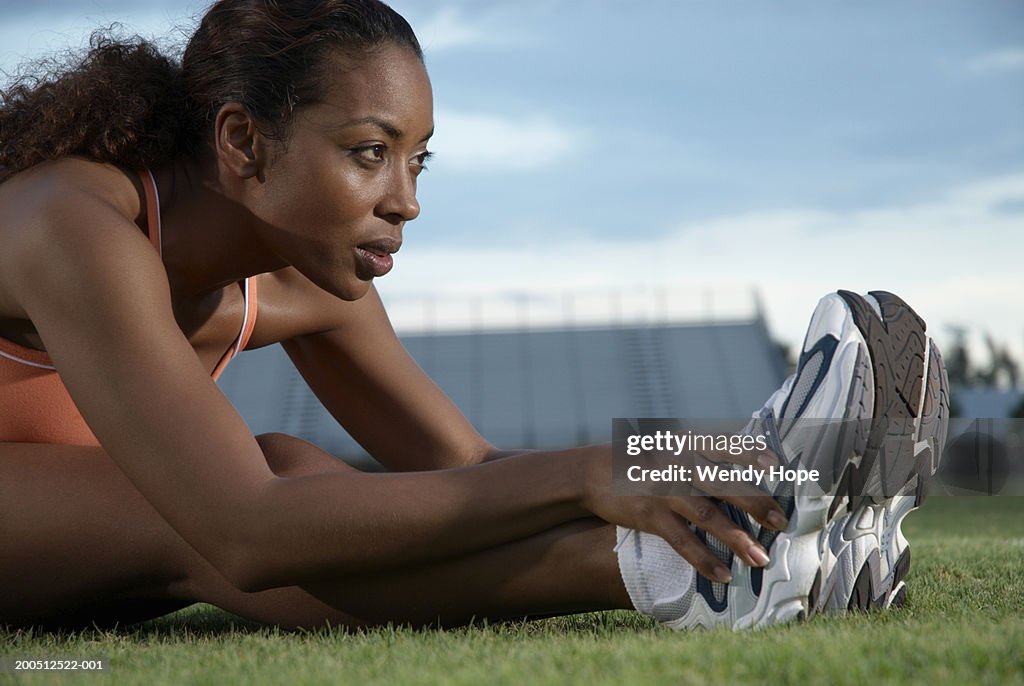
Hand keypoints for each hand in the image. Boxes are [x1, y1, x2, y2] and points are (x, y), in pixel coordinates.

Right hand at [580, 444, 787, 582]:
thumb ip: (702, 457)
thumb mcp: (670, 447)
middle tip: (780, 522)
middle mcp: (677, 464)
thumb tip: (745, 474)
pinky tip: (722, 574)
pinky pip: (682, 541)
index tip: (776, 466)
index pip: (724, 445)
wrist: (592, 473)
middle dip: (755, 503)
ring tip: (761, 558)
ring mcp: (664, 491)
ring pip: (707, 516)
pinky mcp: (650, 516)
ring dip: (737, 539)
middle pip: (723, 484)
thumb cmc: (641, 461)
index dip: (750, 454)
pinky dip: (703, 559)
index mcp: (686, 443)